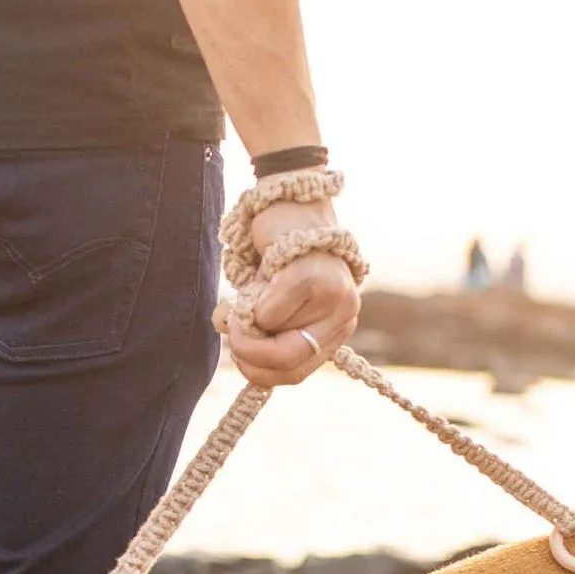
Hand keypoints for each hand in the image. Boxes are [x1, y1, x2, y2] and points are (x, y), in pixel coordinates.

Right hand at [227, 195, 360, 387]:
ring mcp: (334, 297)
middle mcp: (343, 316)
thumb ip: (258, 330)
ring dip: (245, 325)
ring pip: (276, 340)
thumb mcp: (269, 303)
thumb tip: (233, 341)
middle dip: (249, 357)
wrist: (288, 199)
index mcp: (335, 328)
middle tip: (230, 334)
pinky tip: (255, 281)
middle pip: (289, 364)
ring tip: (238, 302)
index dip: (258, 373)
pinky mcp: (312, 277)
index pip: (295, 373)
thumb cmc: (275, 256)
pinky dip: (251, 302)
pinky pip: (270, 312)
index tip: (237, 356)